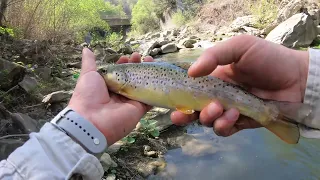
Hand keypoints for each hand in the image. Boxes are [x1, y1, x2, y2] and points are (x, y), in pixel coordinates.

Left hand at [68, 48, 152, 144]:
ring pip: (142, 86)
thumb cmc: (88, 96)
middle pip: (132, 78)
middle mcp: (120, 94)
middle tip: (142, 57)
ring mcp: (130, 102)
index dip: (125, 64)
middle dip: (138, 66)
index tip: (129, 56)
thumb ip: (90, 62)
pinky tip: (159, 76)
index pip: (120, 73)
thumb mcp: (88, 75)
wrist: (91, 121)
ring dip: (148, 74)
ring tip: (151, 61)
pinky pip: (149, 99)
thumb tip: (86, 48)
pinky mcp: (139, 110)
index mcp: (108, 86)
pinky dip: (155, 89)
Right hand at [170, 34, 308, 136]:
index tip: (171, 101)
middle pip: (193, 109)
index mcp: (214, 78)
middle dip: (185, 114)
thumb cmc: (268, 59)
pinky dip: (224, 126)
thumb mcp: (240, 47)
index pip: (190, 89)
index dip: (178, 96)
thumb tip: (190, 72)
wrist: (296, 79)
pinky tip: (233, 116)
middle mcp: (217, 95)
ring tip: (220, 109)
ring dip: (208, 117)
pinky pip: (224, 130)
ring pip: (207, 121)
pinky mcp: (240, 123)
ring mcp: (228, 110)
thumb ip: (214, 56)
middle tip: (185, 113)